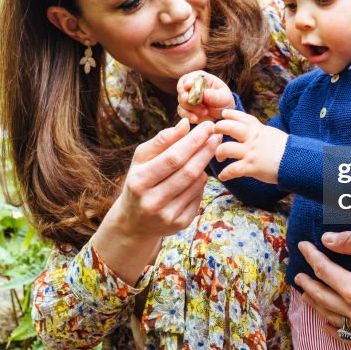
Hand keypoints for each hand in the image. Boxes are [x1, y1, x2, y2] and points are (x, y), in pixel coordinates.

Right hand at [104, 117, 220, 238]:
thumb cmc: (140, 180)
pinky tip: (198, 175)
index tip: (208, 126)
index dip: (193, 141)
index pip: (173, 157)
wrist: (134, 220)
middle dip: (205, 151)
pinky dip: (201, 183)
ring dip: (204, 165)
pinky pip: (198, 197)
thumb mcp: (142, 159)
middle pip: (188, 172)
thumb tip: (185, 124)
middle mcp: (152, 201)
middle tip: (216, 136)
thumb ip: (162, 140)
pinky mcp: (179, 224)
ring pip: (196, 184)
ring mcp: (167, 216)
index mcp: (139, 181)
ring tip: (206, 152)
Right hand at [177, 71, 234, 123]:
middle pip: (182, 89)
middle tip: (191, 102)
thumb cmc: (224, 100)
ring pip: (181, 102)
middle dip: (185, 97)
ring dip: (190, 108)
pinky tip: (195, 119)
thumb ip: (216, 96)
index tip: (188, 86)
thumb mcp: (224, 98)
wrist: (222, 113)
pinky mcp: (186, 109)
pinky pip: (182, 112)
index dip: (187, 81)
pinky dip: (187, 116)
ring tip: (204, 112)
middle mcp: (191, 87)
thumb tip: (205, 93)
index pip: (189, 77)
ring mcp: (187, 98)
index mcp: (200, 79)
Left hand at [213, 108, 285, 183]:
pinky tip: (223, 176)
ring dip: (219, 153)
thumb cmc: (290, 150)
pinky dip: (225, 174)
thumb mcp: (274, 135)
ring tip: (219, 157)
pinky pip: (232, 170)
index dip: (232, 114)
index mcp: (259, 130)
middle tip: (214, 132)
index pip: (243, 118)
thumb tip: (258, 133)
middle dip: (219, 128)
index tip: (224, 114)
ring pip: (225, 148)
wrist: (297, 161)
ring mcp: (250, 152)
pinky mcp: (250, 167)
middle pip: (229, 127)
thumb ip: (263, 133)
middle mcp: (252, 138)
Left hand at [295, 233, 350, 344]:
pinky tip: (328, 324)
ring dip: (317, 306)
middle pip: (322, 298)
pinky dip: (335, 331)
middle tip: (299, 274)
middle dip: (308, 284)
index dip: (312, 256)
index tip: (304, 246)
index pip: (324, 271)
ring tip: (308, 294)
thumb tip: (327, 240)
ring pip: (332, 319)